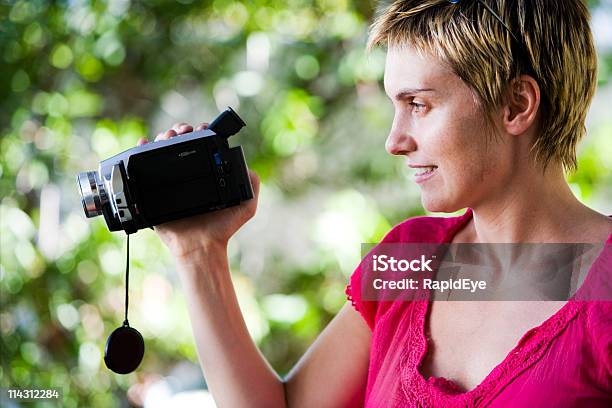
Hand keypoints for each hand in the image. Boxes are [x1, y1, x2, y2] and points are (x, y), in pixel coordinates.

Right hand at [137, 122, 259, 258]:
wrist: (201, 246)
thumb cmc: (223, 228)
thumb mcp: (246, 205)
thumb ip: (252, 184)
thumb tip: (247, 165)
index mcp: (207, 174)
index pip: (202, 145)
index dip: (202, 132)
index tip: (203, 129)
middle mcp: (188, 175)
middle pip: (180, 143)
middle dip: (179, 131)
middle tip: (182, 132)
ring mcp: (170, 182)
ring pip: (162, 151)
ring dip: (163, 138)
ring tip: (166, 136)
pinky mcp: (154, 192)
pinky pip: (143, 168)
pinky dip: (141, 149)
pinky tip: (144, 141)